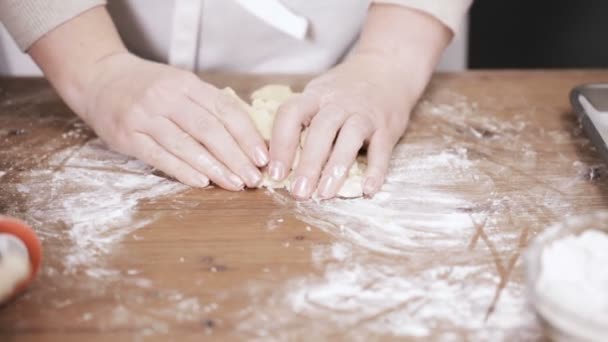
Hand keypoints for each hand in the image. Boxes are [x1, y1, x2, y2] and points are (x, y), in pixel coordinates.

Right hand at [81, 53, 268, 189]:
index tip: (263, 156)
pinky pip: (159, 156)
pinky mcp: (127, 136)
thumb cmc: (149, 87)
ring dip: (214, 168)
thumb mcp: (181, 85)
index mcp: (187, 83)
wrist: (100, 80)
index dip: (247, 135)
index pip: (225, 110)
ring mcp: (145, 116)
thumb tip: (248, 137)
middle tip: (253, 178)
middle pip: (209, 129)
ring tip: (234, 184)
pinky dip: (183, 170)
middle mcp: (166, 97)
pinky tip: (202, 182)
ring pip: (186, 145)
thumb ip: (209, 106)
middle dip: (236, 157)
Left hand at [268, 53, 422, 199]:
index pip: (291, 114)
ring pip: (350, 138)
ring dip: (336, 167)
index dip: (280, 144)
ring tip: (325, 194)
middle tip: (299, 192)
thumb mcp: (318, 95)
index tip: (276, 173)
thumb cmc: (344, 91)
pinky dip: (375, 171)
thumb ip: (301, 122)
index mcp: (315, 96)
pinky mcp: (387, 127)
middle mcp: (339, 103)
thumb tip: (274, 161)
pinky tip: (367, 190)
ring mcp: (365, 114)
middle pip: (321, 130)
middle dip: (308, 163)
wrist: (386, 68)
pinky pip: (381, 150)